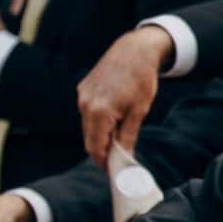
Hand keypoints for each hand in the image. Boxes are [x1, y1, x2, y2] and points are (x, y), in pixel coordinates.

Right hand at [80, 25, 174, 168]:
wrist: (134, 50)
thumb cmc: (140, 79)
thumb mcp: (139, 111)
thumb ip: (128, 135)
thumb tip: (125, 157)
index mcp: (99, 112)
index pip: (95, 146)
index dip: (103, 161)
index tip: (113, 170)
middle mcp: (85, 105)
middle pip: (88, 138)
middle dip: (101, 150)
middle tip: (117, 159)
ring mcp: (82, 96)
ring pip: (87, 126)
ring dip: (100, 135)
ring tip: (117, 138)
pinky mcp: (83, 89)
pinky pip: (87, 112)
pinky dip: (97, 121)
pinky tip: (112, 119)